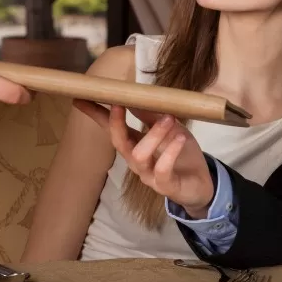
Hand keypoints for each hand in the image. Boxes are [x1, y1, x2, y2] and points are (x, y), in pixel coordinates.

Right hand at [74, 101, 215, 218]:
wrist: (202, 184)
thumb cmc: (182, 154)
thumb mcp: (170, 129)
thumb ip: (153, 116)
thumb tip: (135, 96)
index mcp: (135, 144)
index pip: (110, 128)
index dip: (96, 114)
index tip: (79, 98)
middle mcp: (136, 160)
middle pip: (118, 142)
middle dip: (116, 123)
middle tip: (121, 104)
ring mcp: (148, 175)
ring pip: (139, 156)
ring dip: (153, 135)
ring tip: (169, 119)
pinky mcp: (165, 185)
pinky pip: (162, 170)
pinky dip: (170, 152)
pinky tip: (180, 139)